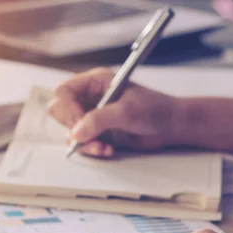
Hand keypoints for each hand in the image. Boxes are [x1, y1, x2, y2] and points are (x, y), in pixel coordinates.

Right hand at [48, 67, 190, 157]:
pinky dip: (92, 149)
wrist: (171, 126)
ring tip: (103, 147)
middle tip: (88, 135)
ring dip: (84, 143)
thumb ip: (98, 120)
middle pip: (61, 110)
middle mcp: (91, 97)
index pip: (64, 92)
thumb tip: (75, 133)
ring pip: (71, 130)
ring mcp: (93, 115)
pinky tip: (108, 150)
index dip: (67, 109)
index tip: (80, 123)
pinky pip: (83, 143)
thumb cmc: (155, 109)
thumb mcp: (126, 112)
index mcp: (95, 82)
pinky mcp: (99, 132)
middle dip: (73, 127)